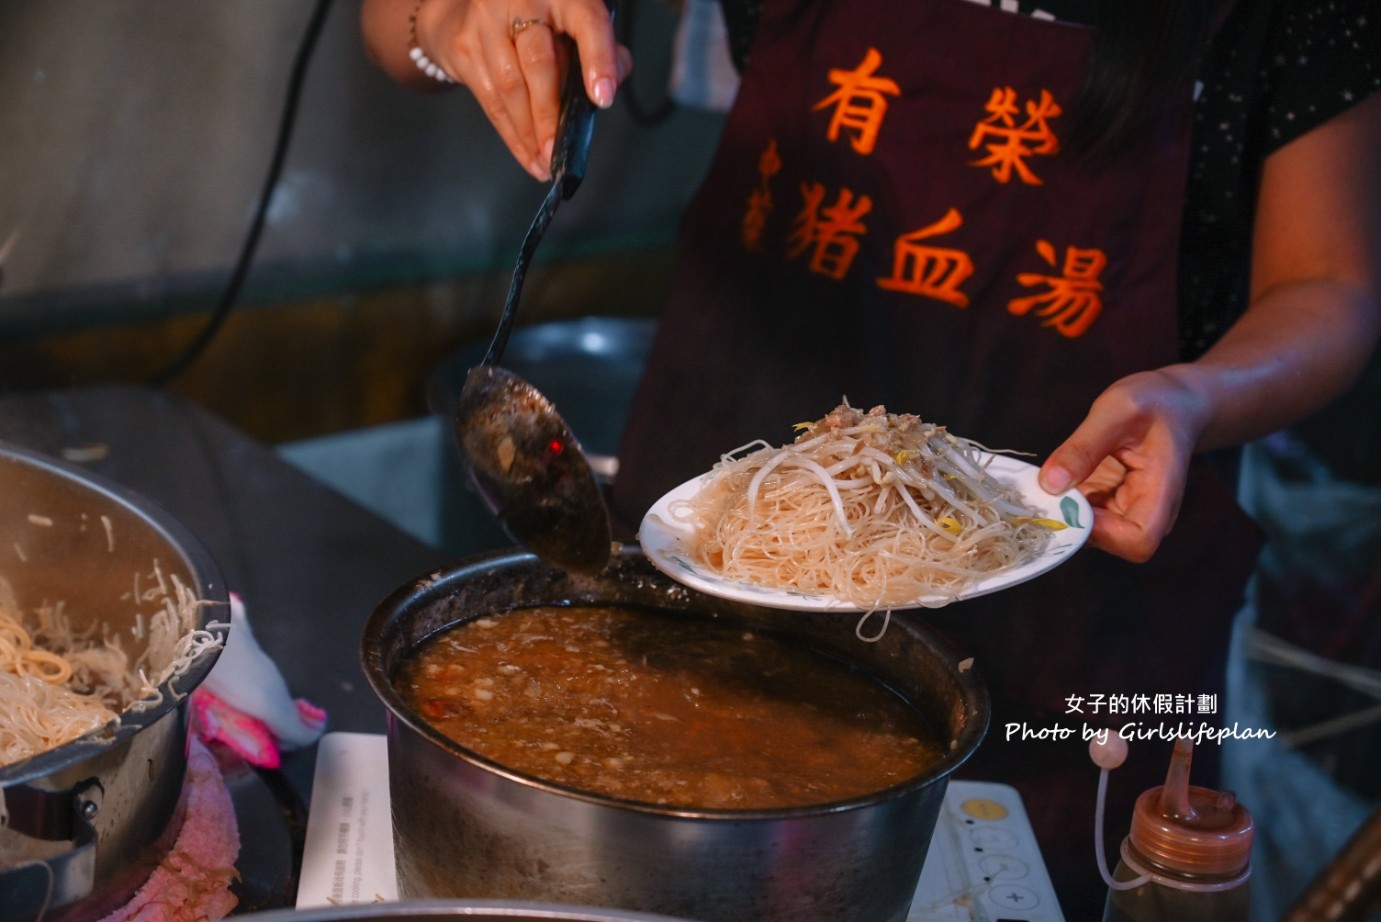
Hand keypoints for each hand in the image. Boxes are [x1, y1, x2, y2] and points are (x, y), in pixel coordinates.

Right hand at [413, 0, 629, 179]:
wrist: (467, 9)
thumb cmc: (538, 21)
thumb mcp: (575, 24)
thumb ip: (604, 50)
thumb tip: (609, 85)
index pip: (587, 22)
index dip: (598, 60)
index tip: (602, 98)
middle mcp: (522, 0)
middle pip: (538, 62)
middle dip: (549, 114)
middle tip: (558, 151)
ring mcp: (487, 21)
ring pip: (510, 86)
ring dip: (529, 132)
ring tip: (545, 161)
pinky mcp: (464, 46)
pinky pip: (490, 100)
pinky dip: (512, 135)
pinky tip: (528, 154)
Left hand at [1038, 368, 1208, 562]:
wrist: (1171, 401)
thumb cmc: (1153, 402)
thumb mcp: (1115, 411)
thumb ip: (1083, 448)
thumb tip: (1049, 485)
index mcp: (1160, 493)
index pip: (1137, 541)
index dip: (1100, 532)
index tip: (1071, 500)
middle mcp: (1147, 510)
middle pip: (1110, 541)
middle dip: (1073, 521)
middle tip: (1045, 488)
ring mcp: (1127, 510)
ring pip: (1089, 531)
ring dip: (1063, 512)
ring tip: (1050, 478)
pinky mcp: (1108, 503)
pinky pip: (1081, 514)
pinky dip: (1062, 502)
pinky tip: (1054, 477)